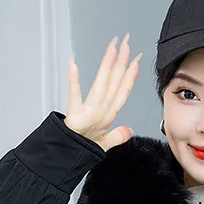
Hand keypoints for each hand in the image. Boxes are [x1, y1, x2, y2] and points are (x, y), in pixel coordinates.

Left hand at [64, 34, 141, 151]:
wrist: (68, 159)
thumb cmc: (82, 150)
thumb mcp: (103, 145)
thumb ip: (117, 136)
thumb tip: (129, 130)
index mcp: (108, 118)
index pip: (122, 94)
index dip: (129, 78)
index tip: (135, 62)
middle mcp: (101, 113)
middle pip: (114, 85)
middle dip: (121, 63)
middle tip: (126, 44)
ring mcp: (89, 113)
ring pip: (101, 85)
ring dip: (107, 66)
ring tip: (112, 48)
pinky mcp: (74, 115)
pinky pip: (73, 95)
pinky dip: (73, 80)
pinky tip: (73, 64)